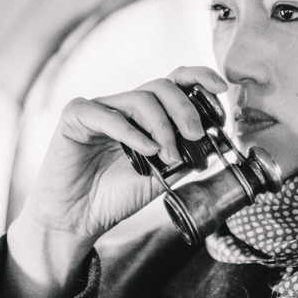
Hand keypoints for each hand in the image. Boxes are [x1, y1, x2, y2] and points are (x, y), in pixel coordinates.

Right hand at [3, 66, 227, 297]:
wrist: (78, 220)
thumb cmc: (114, 197)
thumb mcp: (161, 176)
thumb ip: (185, 157)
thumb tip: (214, 141)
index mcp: (144, 115)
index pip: (174, 82)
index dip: (199, 77)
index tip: (221, 89)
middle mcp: (123, 105)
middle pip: (162, 86)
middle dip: (185, 108)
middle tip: (196, 135)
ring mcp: (99, 107)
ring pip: (141, 98)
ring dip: (163, 127)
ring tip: (168, 155)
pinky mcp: (76, 115)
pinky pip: (109, 114)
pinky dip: (133, 133)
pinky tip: (146, 151)